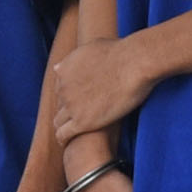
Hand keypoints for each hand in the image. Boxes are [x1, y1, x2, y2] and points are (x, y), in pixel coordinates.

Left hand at [41, 32, 157, 155]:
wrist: (134, 64)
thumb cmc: (121, 53)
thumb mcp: (91, 47)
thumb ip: (73, 59)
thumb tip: (57, 67)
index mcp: (64, 70)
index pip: (60, 89)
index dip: (69, 96)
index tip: (79, 103)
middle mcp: (63, 88)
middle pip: (59, 105)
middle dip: (67, 111)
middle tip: (80, 118)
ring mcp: (71, 105)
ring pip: (58, 122)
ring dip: (63, 126)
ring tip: (71, 134)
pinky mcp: (81, 122)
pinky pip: (63, 135)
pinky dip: (62, 139)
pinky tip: (66, 143)